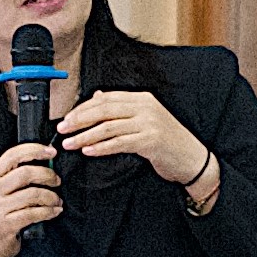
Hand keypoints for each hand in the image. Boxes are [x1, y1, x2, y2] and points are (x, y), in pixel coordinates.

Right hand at [0, 142, 62, 256]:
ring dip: (52, 197)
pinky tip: (55, 211)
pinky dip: (50, 211)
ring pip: (33, 194)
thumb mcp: (0, 192)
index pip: (12, 155)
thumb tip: (47, 163)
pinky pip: (34, 213)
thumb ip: (16, 177)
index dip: (34, 150)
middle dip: (48, 175)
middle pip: (26, 173)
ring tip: (57, 201)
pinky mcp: (5, 224)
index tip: (51, 152)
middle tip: (57, 181)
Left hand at [57, 90, 210, 190]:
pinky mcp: (151, 141)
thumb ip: (122, 108)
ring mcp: (150, 123)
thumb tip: (96, 97)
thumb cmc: (168, 142)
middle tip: (63, 129)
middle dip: (79, 120)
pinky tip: (89, 151)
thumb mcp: (145, 120)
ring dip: (85, 136)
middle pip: (104, 110)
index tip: (68, 118)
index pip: (106, 99)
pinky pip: (120, 143)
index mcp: (143, 99)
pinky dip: (102, 147)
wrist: (193, 159)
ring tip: (70, 144)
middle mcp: (146, 108)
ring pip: (109, 127)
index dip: (83, 108)